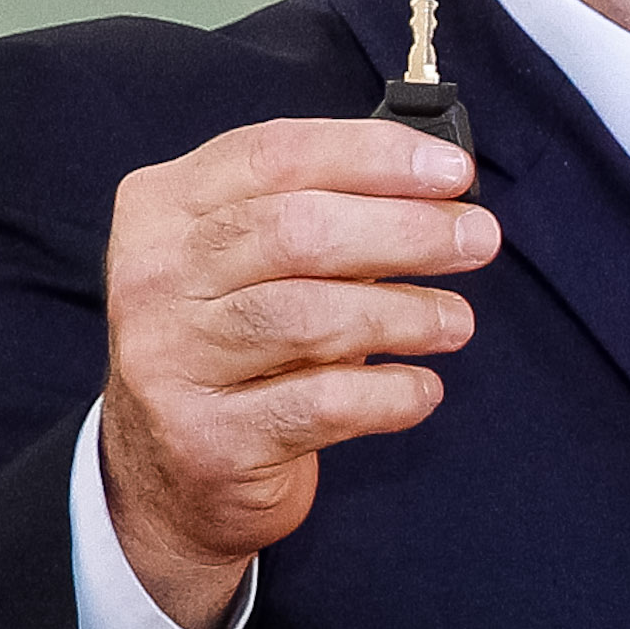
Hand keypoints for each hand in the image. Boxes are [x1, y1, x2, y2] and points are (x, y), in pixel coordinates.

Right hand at [96, 120, 497, 628]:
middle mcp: (151, 278)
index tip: (455, 172)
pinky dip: (391, 393)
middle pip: (295, 231)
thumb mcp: (256, 261)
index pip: (274, 154)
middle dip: (407, 230)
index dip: (375, 155)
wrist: (172, 473)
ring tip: (456, 321)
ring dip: (407, 313)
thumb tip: (444, 190)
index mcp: (163, 209)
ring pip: (308, 317)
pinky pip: (322, 404)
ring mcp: (169, 361)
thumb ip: (329, 212)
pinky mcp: (206, 439)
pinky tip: (423, 387)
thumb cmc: (240, 341)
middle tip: (478, 239)